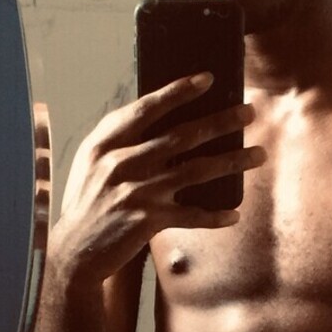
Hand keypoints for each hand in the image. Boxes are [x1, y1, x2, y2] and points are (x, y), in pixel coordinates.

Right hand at [52, 74, 264, 286]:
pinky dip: (214, 216)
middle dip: (220, 121)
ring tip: (259, 154)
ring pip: (195, 171)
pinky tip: (234, 214)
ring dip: (231, 161)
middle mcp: (121, 164)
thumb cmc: (87, 204)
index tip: (207, 79)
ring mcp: (136, 192)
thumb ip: (120, 142)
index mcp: (105, 144)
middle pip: (181, 136)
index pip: (146, 109)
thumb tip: (162, 122)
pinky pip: (190, 216)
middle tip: (249, 112)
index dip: (177, 92)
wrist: (72, 252)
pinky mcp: (147, 222)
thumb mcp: (91, 164)